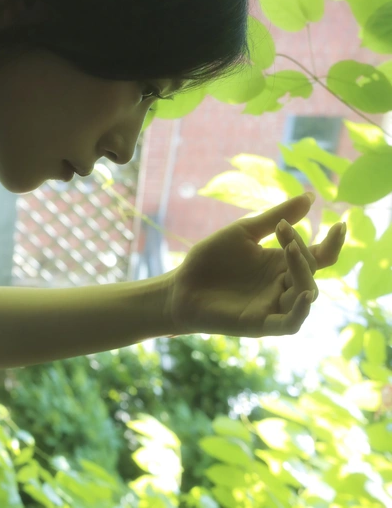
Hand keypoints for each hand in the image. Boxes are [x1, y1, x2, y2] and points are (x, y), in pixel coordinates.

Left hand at [163, 193, 345, 338]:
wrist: (181, 284)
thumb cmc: (211, 258)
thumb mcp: (245, 231)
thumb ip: (277, 217)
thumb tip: (312, 196)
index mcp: (281, 263)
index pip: (318, 256)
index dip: (333, 243)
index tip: (340, 223)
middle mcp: (283, 285)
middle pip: (311, 270)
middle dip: (302, 249)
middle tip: (283, 231)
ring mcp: (273, 305)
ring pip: (305, 294)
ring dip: (303, 273)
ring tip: (290, 252)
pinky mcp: (260, 323)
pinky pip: (290, 323)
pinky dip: (301, 311)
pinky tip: (303, 294)